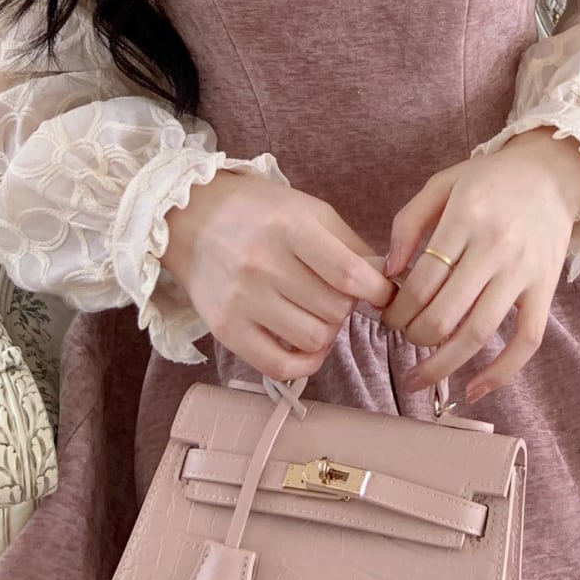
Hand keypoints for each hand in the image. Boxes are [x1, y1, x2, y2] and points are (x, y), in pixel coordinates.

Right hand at [161, 170, 397, 382]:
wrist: (193, 219)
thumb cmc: (261, 213)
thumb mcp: (311, 212)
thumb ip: (352, 246)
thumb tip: (387, 281)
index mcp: (290, 228)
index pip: (348, 275)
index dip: (377, 290)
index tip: (382, 292)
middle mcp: (262, 265)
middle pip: (335, 310)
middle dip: (348, 305)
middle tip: (336, 293)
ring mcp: (241, 300)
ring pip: (314, 339)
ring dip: (328, 331)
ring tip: (317, 312)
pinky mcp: (225, 329)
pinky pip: (279, 367)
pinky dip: (305, 362)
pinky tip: (307, 344)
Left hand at [379, 128, 579, 402]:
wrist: (552, 170)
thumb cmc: (491, 178)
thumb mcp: (442, 184)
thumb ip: (408, 222)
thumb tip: (388, 271)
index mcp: (465, 219)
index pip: (420, 282)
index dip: (395, 310)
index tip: (386, 316)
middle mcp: (496, 247)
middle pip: (444, 315)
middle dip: (412, 336)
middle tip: (401, 336)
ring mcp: (524, 272)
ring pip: (478, 334)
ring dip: (442, 365)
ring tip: (419, 378)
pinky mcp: (546, 289)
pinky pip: (526, 341)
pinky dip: (501, 372)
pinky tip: (473, 389)